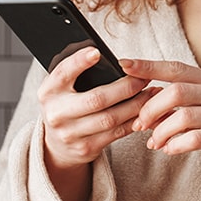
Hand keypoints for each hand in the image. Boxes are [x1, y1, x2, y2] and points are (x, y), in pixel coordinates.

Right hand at [38, 46, 154, 171]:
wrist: (57, 145)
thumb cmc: (66, 106)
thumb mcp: (62, 89)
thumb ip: (76, 75)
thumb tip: (107, 57)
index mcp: (48, 92)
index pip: (62, 73)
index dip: (79, 62)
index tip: (97, 52)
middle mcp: (56, 113)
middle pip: (96, 99)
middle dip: (126, 87)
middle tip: (144, 77)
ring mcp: (70, 134)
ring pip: (111, 118)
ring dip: (137, 104)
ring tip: (152, 92)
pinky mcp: (86, 148)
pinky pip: (117, 133)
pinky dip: (135, 120)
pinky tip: (146, 111)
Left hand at [122, 58, 200, 192]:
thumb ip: (192, 99)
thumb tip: (151, 103)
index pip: (176, 68)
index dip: (148, 65)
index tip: (123, 64)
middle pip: (174, 91)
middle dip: (149, 109)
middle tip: (138, 125)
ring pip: (182, 116)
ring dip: (160, 132)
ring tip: (154, 143)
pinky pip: (195, 138)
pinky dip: (176, 145)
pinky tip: (171, 150)